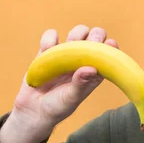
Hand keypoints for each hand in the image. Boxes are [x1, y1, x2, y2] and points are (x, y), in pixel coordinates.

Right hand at [0, 25, 118, 142]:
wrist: (33, 111)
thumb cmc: (58, 107)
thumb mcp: (71, 98)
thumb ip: (80, 84)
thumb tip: (91, 68)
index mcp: (95, 70)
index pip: (109, 52)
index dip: (110, 46)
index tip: (108, 45)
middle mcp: (83, 59)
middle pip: (96, 36)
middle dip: (94, 35)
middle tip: (86, 44)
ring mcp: (66, 54)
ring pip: (78, 31)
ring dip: (75, 34)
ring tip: (67, 48)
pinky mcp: (48, 51)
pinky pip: (51, 36)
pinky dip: (49, 38)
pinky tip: (47, 49)